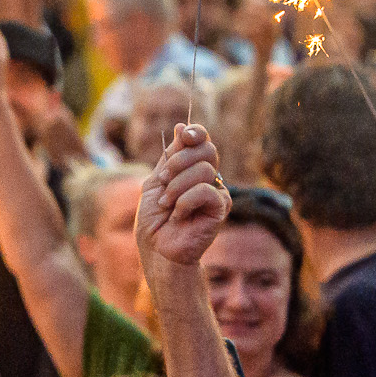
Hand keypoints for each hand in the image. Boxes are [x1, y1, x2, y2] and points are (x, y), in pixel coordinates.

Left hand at [134, 123, 229, 267]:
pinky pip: (206, 190)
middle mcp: (209, 177)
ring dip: (177, 187)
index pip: (202, 140)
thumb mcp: (156, 182)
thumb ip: (170, 157)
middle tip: (163, 181)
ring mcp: (218, 191)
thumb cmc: (154, 221)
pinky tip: (179, 216)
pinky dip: (185, 201)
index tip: (183, 136)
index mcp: (192, 168)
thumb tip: (181, 126)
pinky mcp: (222, 207)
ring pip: (205, 169)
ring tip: (167, 204)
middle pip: (206, 149)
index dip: (195, 133)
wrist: (157, 250)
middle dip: (178, 162)